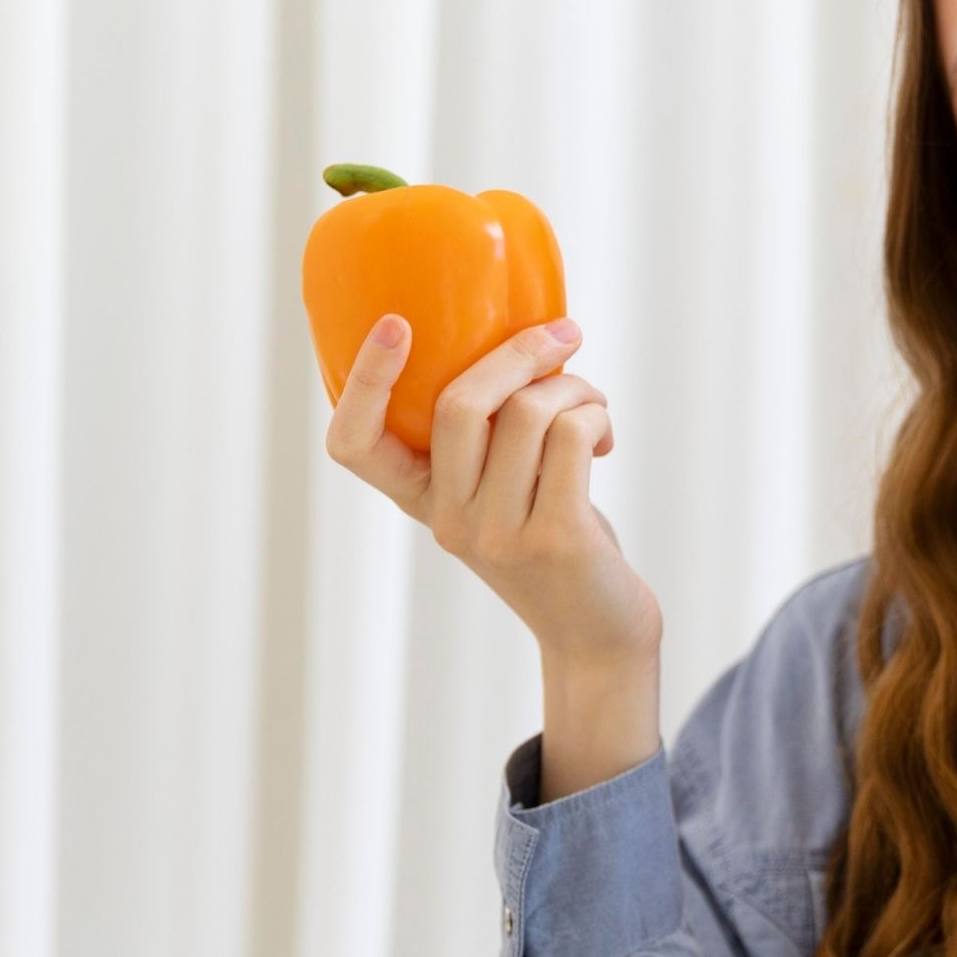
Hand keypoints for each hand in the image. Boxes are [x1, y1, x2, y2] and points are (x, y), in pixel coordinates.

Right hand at [326, 315, 662, 665]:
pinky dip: (596, 416)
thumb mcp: (501, 492)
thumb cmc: (552, 540)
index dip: (364, 380)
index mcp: (420, 499)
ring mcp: (498, 534)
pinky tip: (604, 438)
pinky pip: (571, 435)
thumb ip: (492, 435)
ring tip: (592, 406)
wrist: (596, 632)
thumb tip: (527, 338)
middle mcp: (448, 519)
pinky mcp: (556, 537)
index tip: (394, 323)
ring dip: (575, 388)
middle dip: (518, 353)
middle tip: (564, 335)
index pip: (352, 445)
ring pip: (528, 412)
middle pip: (460, 404)